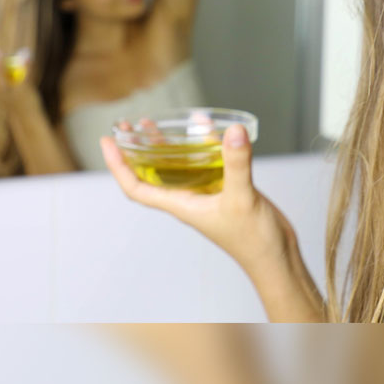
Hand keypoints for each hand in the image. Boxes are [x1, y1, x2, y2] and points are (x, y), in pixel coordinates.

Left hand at [100, 124, 299, 283]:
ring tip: (155, 125)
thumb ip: (236, 164)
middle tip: (129, 126)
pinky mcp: (226, 190)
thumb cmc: (253, 241)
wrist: (275, 258)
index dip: (118, 166)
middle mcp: (189, 199)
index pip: (137, 187)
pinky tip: (207, 129)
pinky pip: (207, 164)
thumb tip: (233, 132)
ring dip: (166, 147)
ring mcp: (207, 195)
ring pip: (178, 168)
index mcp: (182, 205)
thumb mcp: (241, 197)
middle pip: (153, 174)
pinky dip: (204, 146)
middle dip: (138, 150)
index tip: (108, 141)